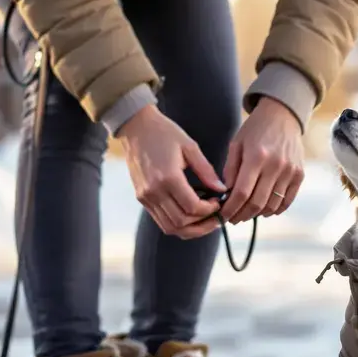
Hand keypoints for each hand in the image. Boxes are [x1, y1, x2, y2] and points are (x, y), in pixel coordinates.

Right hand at [119, 105, 224, 238]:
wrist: (135, 127)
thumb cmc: (164, 133)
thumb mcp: (190, 147)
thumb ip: (206, 171)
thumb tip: (222, 190)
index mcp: (168, 177)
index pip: (192, 207)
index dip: (209, 211)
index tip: (218, 203)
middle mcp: (154, 191)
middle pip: (182, 223)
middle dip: (203, 225)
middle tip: (216, 218)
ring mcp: (146, 197)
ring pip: (170, 227)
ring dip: (191, 229)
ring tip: (205, 221)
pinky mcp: (142, 198)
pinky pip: (161, 220)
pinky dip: (177, 224)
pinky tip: (190, 216)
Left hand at [222, 97, 304, 223]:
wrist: (283, 115)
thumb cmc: (255, 129)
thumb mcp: (237, 144)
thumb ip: (230, 170)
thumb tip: (226, 195)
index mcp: (257, 156)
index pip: (242, 193)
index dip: (231, 209)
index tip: (223, 215)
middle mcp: (276, 166)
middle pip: (257, 203)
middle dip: (242, 215)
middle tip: (234, 218)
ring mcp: (290, 171)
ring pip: (272, 205)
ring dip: (257, 214)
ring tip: (247, 213)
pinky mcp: (299, 174)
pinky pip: (287, 201)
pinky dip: (274, 210)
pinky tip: (264, 209)